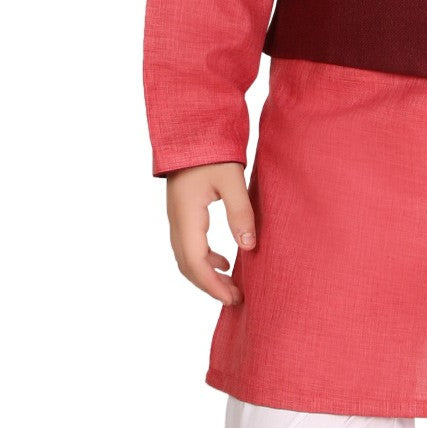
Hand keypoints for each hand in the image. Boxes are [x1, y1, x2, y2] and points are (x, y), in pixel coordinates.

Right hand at [165, 161, 256, 306]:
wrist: (191, 128)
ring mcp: (177, 217)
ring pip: (187, 257)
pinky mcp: (183, 212)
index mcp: (186, 216)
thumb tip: (249, 247)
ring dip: (207, 274)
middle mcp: (177, 220)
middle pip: (188, 265)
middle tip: (236, 299)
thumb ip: (241, 212)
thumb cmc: (212, 151)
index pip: (195, 262)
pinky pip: (190, 245)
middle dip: (210, 285)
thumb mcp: (232, 180)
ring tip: (232, 285)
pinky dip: (205, 259)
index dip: (213, 285)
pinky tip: (225, 261)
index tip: (232, 299)